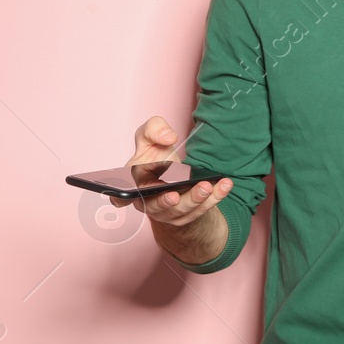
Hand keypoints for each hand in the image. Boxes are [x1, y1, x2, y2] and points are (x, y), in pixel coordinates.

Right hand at [114, 115, 232, 227]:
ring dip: (196, 199)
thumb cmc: (156, 159)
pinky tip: (225, 185)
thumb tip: (168, 136)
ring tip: (206, 185)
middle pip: (157, 207)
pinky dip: (215, 197)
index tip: (120, 199)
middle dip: (167, 201)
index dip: (118, 200)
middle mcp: (149, 203)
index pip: (119, 197)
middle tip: (176, 193)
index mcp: (134, 185)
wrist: (174, 177)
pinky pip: (203, 209)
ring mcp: (170, 213)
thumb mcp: (151, 138)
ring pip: (183, 210)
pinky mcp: (190, 214)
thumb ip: (153, 129)